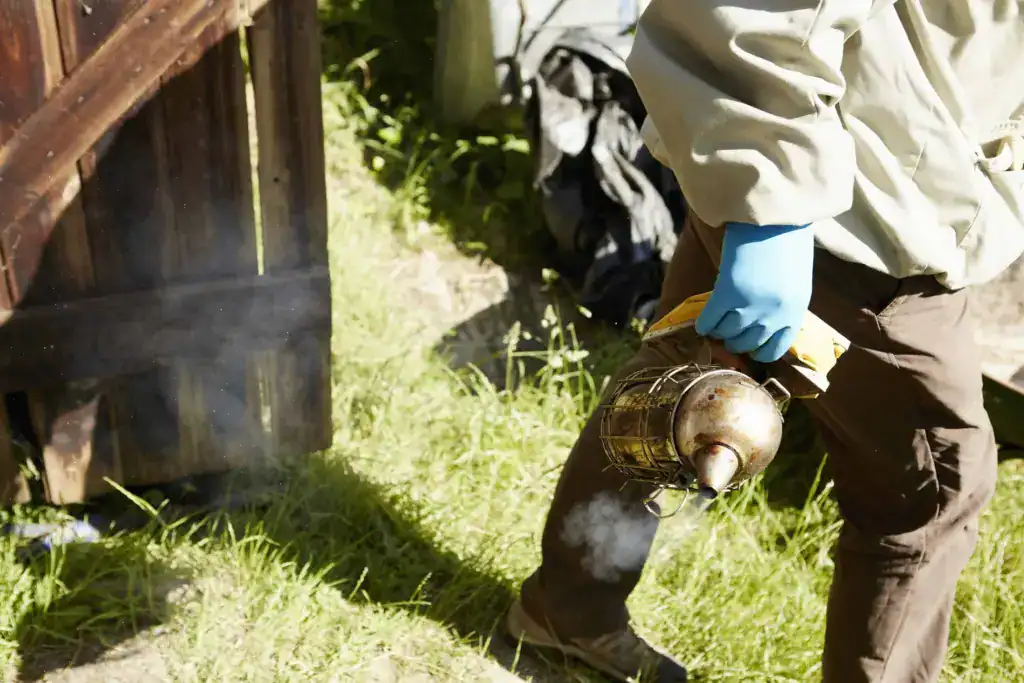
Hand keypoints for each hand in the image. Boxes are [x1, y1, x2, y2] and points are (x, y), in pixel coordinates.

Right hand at [695, 222, 813, 362]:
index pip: (774, 349)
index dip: (758, 351)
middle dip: (735, 341)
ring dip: (718, 332)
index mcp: (795, 312)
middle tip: (727, 332)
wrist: (777, 215)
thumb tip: (763, 321)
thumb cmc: (790, 241)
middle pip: (747, 343)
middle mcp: (774, 315)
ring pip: (727, 334)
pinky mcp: (728, 293)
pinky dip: (704, 323)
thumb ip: (783, 304)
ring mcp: (751, 306)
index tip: (749, 346)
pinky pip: (710, 319)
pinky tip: (701, 322)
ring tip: (714, 326)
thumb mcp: (796, 281)